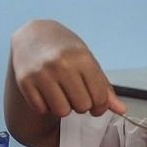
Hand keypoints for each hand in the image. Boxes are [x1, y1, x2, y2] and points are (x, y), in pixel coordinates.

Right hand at [10, 20, 126, 117]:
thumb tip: (122, 110)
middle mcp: (62, 65)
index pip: (100, 97)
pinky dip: (45, 106)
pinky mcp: (25, 81)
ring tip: (61, 94)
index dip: (100, 107)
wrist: (33, 35)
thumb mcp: (88, 62)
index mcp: (82, 59)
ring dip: (64, 107)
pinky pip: (42, 109)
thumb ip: (104, 87)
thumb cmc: (66, 49)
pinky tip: (46, 93)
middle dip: (81, 106)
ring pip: (62, 111)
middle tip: (76, 95)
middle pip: (82, 107)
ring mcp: (41, 73)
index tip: (96, 106)